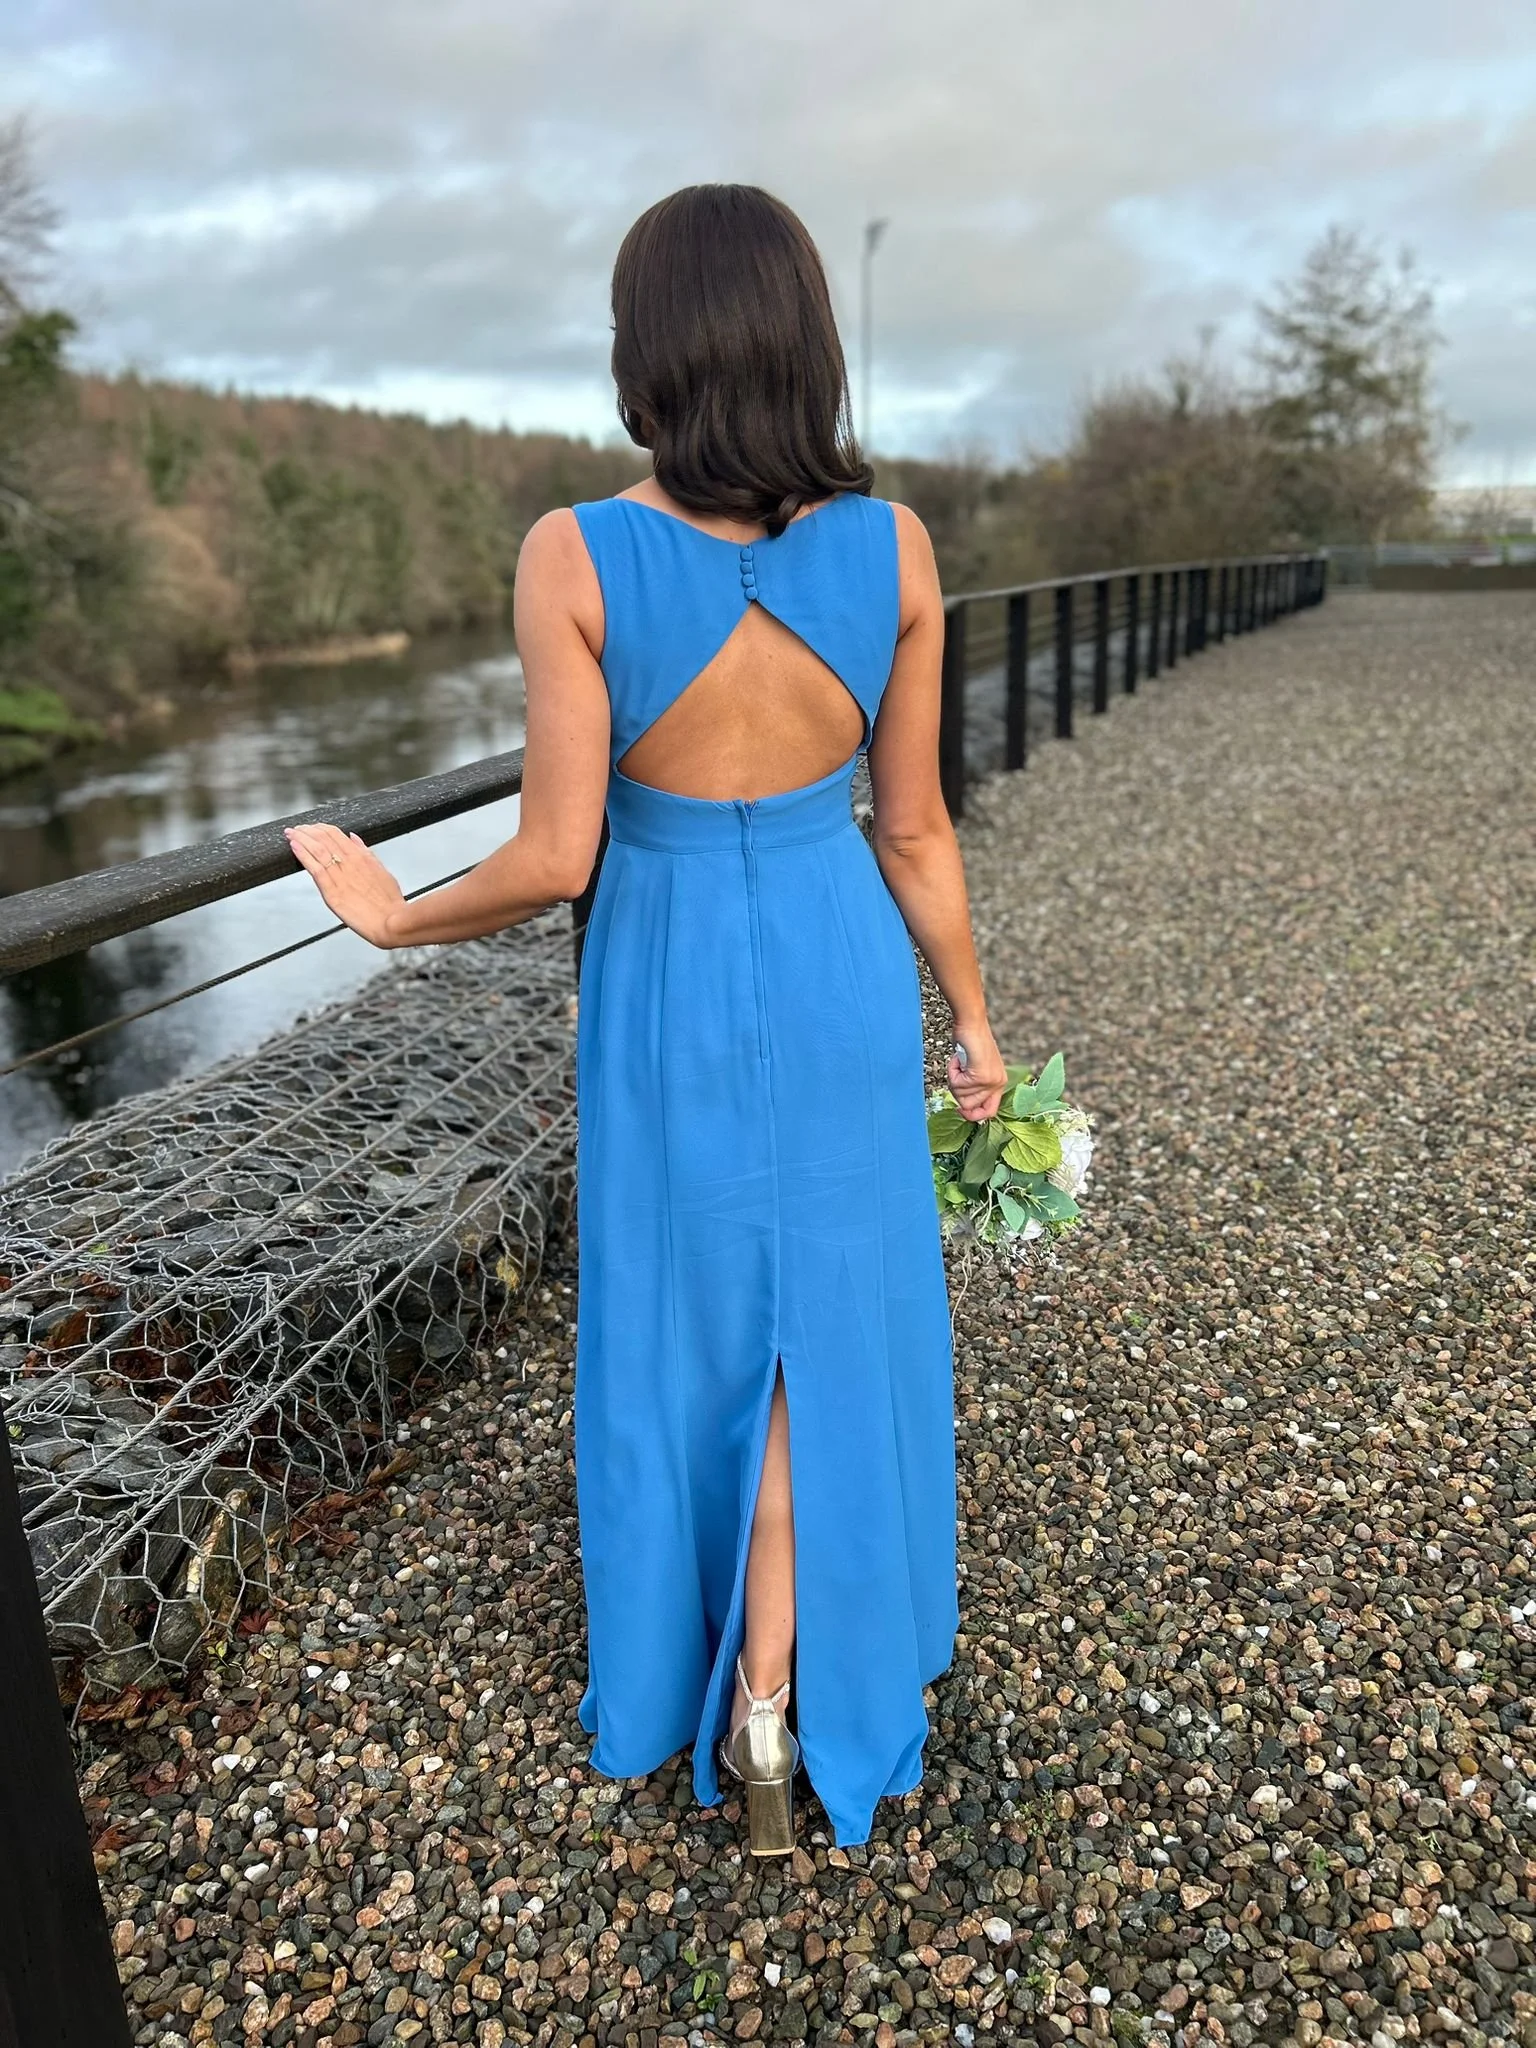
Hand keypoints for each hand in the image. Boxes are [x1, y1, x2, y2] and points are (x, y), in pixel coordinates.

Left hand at [284, 822, 407, 948]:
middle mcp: (350, 863)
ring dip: (301, 838)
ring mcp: (340, 876)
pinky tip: (294, 847)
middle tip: (296, 828)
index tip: (311, 827)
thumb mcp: (383, 872)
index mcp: (362, 857)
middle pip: (324, 838)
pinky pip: (314, 867)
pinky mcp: (332, 891)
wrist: (392, 923)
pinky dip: (303, 855)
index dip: (321, 828)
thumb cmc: (390, 904)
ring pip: (316, 849)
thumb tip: (354, 838)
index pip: (336, 835)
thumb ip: (367, 854)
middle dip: (307, 830)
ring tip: (290, 833)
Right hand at [948, 1018, 1006, 1121]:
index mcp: (999, 1083)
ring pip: (960, 1095)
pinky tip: (958, 1059)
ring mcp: (990, 1080)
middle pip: (969, 1105)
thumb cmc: (971, 1041)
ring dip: (954, 1078)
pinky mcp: (980, 1075)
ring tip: (960, 1062)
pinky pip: (956, 1084)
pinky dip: (952, 1071)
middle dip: (957, 1091)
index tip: (960, 1110)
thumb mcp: (977, 1067)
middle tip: (958, 1073)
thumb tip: (964, 1107)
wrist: (972, 1023)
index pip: (989, 1112)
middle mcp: (998, 1083)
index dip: (973, 1115)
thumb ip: (974, 1086)